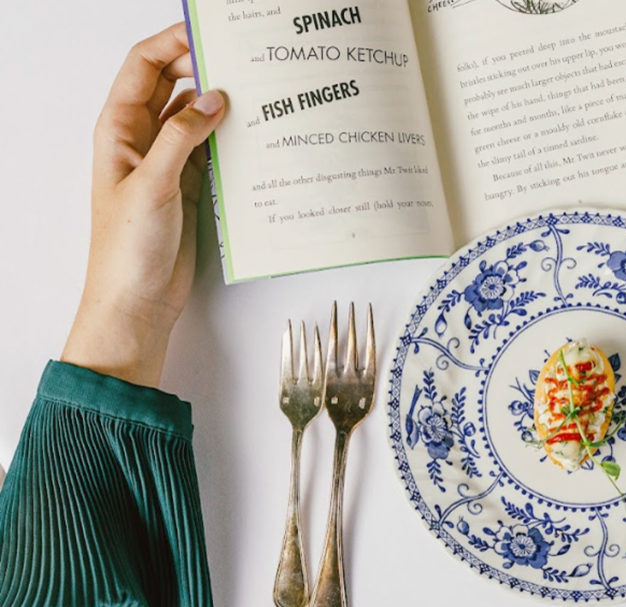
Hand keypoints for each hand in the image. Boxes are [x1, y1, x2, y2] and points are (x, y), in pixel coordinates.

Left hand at [62, 23, 224, 386]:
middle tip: (242, 60)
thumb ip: (182, 136)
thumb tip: (212, 98)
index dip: (173, 44)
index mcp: (119, 131)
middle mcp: (142, 141)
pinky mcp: (189, 187)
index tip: (208, 34)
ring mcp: (167, 163)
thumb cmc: (127, 249)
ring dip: (221, 106)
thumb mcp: (153, 184)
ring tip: (255, 93)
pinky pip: (213, 151)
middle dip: (203, 68)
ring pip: (197, 118)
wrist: (136, 301)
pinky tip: (254, 135)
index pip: (143, 67)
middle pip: (173, 86)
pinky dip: (231, 141)